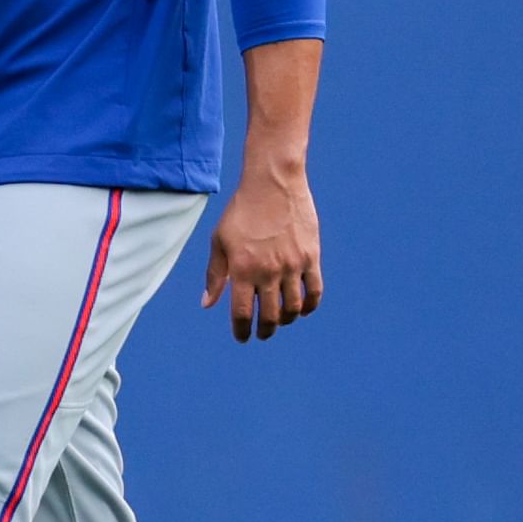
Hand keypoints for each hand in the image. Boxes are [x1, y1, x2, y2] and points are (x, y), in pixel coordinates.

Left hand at [202, 167, 320, 341]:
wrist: (273, 184)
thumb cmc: (241, 212)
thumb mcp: (219, 241)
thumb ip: (214, 275)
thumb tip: (207, 304)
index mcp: (242, 269)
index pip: (241, 313)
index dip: (241, 330)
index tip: (243, 337)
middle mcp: (267, 271)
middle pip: (270, 316)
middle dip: (265, 329)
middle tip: (263, 333)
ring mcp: (292, 266)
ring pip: (293, 308)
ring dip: (286, 319)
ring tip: (280, 319)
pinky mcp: (311, 257)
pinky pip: (315, 291)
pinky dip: (309, 306)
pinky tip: (302, 309)